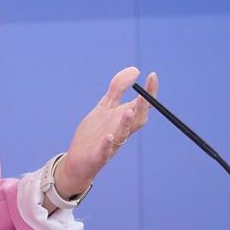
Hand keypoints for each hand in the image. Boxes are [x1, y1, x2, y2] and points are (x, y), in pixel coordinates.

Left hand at [55, 67, 157, 197]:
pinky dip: (107, 144)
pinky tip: (108, 137)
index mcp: (123, 119)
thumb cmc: (94, 133)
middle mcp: (121, 131)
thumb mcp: (104, 107)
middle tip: (144, 94)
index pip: (141, 105)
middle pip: (136, 120)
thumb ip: (118, 89)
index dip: (149, 92)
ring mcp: (111, 144)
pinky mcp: (98, 156)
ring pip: (122, 134)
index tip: (152, 75)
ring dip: (126, 123)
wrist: (77, 160)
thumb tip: (135, 69)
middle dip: (142, 107)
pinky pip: (104, 151)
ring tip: (129, 110)